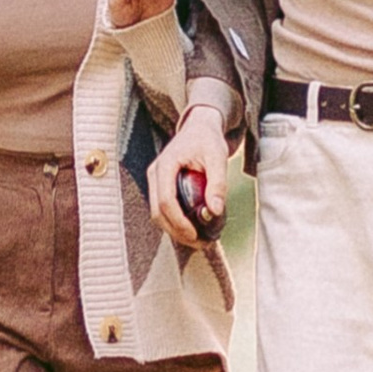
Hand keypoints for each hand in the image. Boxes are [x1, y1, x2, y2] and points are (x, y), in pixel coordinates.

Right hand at [151, 106, 231, 248]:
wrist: (199, 128)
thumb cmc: (207, 139)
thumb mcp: (217, 157)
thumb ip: (217, 183)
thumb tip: (215, 210)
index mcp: (165, 165)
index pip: (165, 200)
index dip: (178, 221)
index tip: (195, 235)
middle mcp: (155, 174)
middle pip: (158, 212)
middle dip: (177, 231)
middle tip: (200, 243)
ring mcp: (156, 181)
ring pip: (158, 214)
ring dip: (175, 230)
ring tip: (199, 240)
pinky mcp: (161, 186)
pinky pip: (163, 209)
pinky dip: (176, 223)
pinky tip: (193, 229)